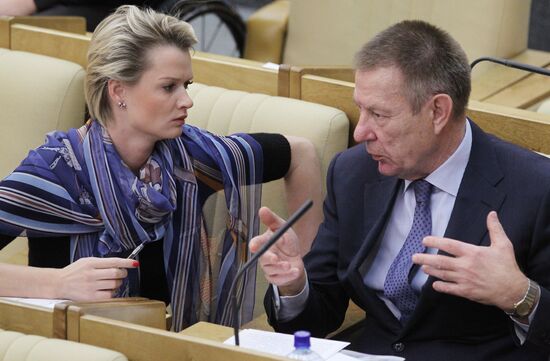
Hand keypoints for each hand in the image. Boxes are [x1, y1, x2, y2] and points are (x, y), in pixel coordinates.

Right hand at [54, 257, 138, 300]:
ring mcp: (91, 287)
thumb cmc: (74, 272)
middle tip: (121, 274)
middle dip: (123, 273)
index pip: (114, 261)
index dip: (127, 262)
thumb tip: (120, 264)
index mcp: (91, 263)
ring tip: (111, 282)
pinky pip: (109, 296)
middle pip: (117, 274)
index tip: (135, 263)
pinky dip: (112, 293)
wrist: (58, 283)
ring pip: (114, 285)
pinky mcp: (90, 297)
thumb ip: (102, 263)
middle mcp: (91, 274)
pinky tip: (107, 290)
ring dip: (117, 283)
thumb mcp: (86, 261)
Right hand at [249, 207, 305, 295]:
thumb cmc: (287, 243)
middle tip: (277, 259)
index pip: (256, 244)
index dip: (254, 245)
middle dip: (270, 259)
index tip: (254, 246)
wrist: (296, 258)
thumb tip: (263, 209)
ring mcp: (268, 268)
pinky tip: (295, 271)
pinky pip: (278, 280)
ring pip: (271, 270)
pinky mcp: (274, 278)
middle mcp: (264, 256)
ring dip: (282, 268)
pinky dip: (288, 276)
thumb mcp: (283, 228)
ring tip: (291, 265)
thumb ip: (273, 220)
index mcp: (264, 243)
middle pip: (262, 259)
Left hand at [412, 211, 527, 310]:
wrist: (513, 290)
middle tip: (414, 257)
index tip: (424, 240)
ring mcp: (464, 279)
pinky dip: (440, 286)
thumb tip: (492, 214)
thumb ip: (495, 228)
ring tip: (422, 267)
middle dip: (425, 258)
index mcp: (472, 253)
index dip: (435, 241)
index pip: (449, 245)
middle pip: (440, 261)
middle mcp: (465, 266)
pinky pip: (449, 288)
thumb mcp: (503, 244)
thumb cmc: (507, 266)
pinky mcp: (466, 291)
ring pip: (442, 274)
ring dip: (431, 270)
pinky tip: (434, 284)